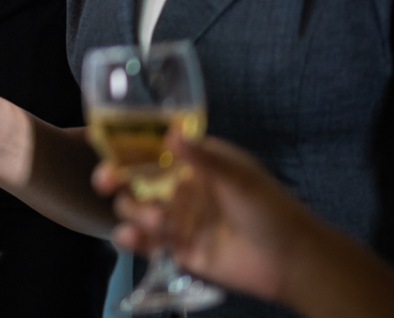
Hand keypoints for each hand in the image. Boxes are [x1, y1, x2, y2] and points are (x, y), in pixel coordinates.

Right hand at [94, 133, 314, 304]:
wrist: (291, 261)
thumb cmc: (269, 208)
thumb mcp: (237, 178)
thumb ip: (201, 157)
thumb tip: (169, 133)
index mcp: (196, 163)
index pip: (152, 150)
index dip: (125, 148)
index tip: (102, 145)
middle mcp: (183, 188)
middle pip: (136, 180)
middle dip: (117, 180)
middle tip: (106, 182)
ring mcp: (180, 219)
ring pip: (138, 210)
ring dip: (135, 212)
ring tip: (158, 222)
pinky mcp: (180, 249)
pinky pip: (147, 242)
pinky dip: (133, 239)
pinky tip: (131, 239)